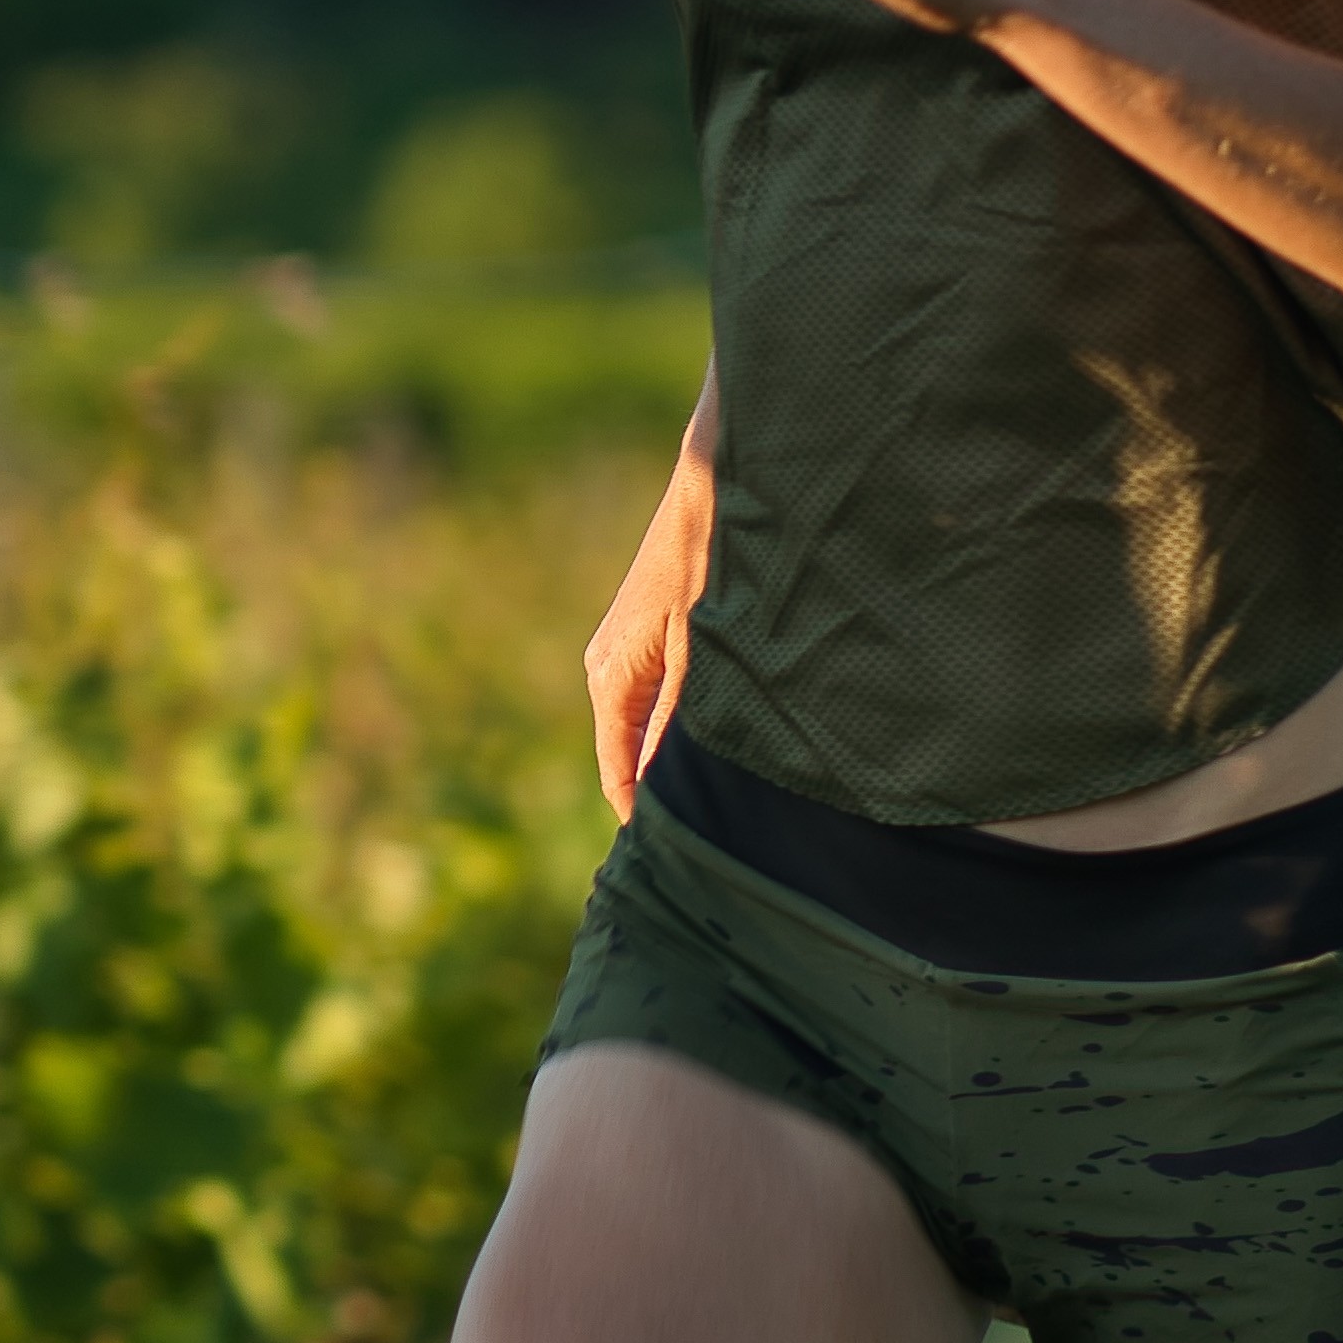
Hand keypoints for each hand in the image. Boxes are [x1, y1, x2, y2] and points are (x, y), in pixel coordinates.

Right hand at [583, 446, 712, 817]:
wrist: (723, 479)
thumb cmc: (714, 563)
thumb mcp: (704, 656)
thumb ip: (680, 728)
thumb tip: (665, 798)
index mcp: (610, 678)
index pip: (619, 777)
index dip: (650, 822)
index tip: (689, 863)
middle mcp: (608, 668)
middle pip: (631, 755)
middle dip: (669, 794)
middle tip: (725, 837)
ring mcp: (629, 650)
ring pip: (649, 728)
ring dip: (682, 759)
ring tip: (735, 798)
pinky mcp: (654, 634)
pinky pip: (664, 700)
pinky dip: (689, 726)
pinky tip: (732, 740)